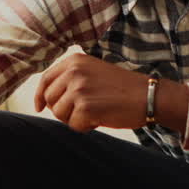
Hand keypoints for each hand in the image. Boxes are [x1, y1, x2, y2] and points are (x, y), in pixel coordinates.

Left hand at [33, 53, 152, 131]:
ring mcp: (78, 88)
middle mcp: (73, 71)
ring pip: (59, 114)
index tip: (40, 107)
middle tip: (83, 111)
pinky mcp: (85, 106)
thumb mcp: (93, 72)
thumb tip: (44, 100)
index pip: (45, 79)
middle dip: (63, 110)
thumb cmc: (122, 88)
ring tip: (94, 112)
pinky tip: (101, 118)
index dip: (40, 96)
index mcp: (74, 61)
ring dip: (75, 119)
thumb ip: (70, 79)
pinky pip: (74, 125)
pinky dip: (86, 127)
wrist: (148, 96)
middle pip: (50, 99)